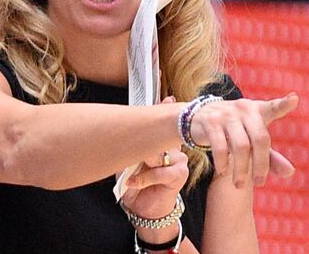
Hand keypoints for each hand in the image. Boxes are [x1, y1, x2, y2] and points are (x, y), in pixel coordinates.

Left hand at [121, 96, 185, 219]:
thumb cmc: (135, 183)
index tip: (168, 98)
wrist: (142, 209)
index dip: (166, 109)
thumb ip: (133, 144)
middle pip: (160, 137)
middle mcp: (173, 149)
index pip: (166, 124)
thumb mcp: (129, 160)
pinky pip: (159, 170)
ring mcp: (179, 160)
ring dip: (142, 165)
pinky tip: (134, 182)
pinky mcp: (179, 173)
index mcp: (162, 143)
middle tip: (138, 147)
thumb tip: (129, 127)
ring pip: (157, 154)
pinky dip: (143, 178)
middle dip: (148, 142)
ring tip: (132, 174)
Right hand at [189, 93, 298, 187]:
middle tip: (260, 183)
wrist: (198, 118)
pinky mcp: (210, 122)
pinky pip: (220, 146)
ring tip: (240, 184)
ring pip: (241, 146)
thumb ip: (271, 157)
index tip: (294, 99)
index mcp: (258, 110)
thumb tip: (290, 173)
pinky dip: (222, 162)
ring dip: (242, 169)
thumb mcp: (251, 140)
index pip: (273, 108)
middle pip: (260, 139)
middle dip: (261, 165)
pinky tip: (223, 171)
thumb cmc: (233, 131)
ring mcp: (226, 114)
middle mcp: (244, 109)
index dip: (283, 105)